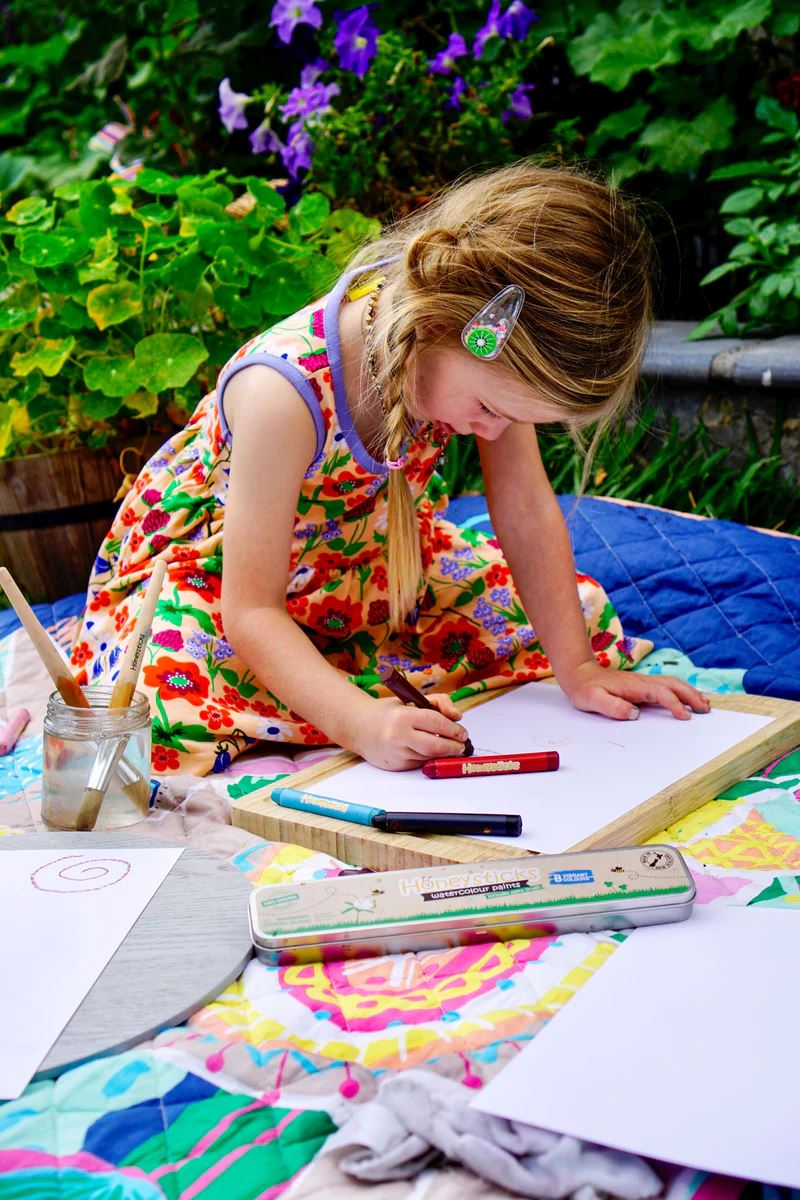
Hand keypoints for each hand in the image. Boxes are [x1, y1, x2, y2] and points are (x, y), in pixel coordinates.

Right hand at [349, 694, 469, 770]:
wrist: (358, 727)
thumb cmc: (388, 712)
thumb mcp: (411, 699)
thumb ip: (438, 703)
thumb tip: (457, 716)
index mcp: (403, 717)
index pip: (436, 724)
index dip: (454, 729)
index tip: (463, 732)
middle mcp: (398, 737)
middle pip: (435, 747)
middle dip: (454, 747)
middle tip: (462, 744)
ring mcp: (396, 754)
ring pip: (429, 757)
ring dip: (443, 753)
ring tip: (449, 746)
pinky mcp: (396, 766)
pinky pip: (420, 763)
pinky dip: (429, 757)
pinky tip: (429, 750)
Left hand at [559, 660, 711, 721]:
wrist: (579, 674)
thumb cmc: (585, 689)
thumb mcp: (592, 700)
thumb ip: (611, 706)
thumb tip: (634, 713)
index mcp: (633, 686)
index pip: (660, 693)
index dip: (674, 704)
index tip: (684, 717)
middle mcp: (642, 681)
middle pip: (673, 684)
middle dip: (691, 696)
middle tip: (705, 710)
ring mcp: (643, 681)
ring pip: (673, 683)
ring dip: (690, 692)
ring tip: (704, 705)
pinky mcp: (642, 684)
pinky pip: (667, 685)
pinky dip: (682, 690)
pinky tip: (687, 698)